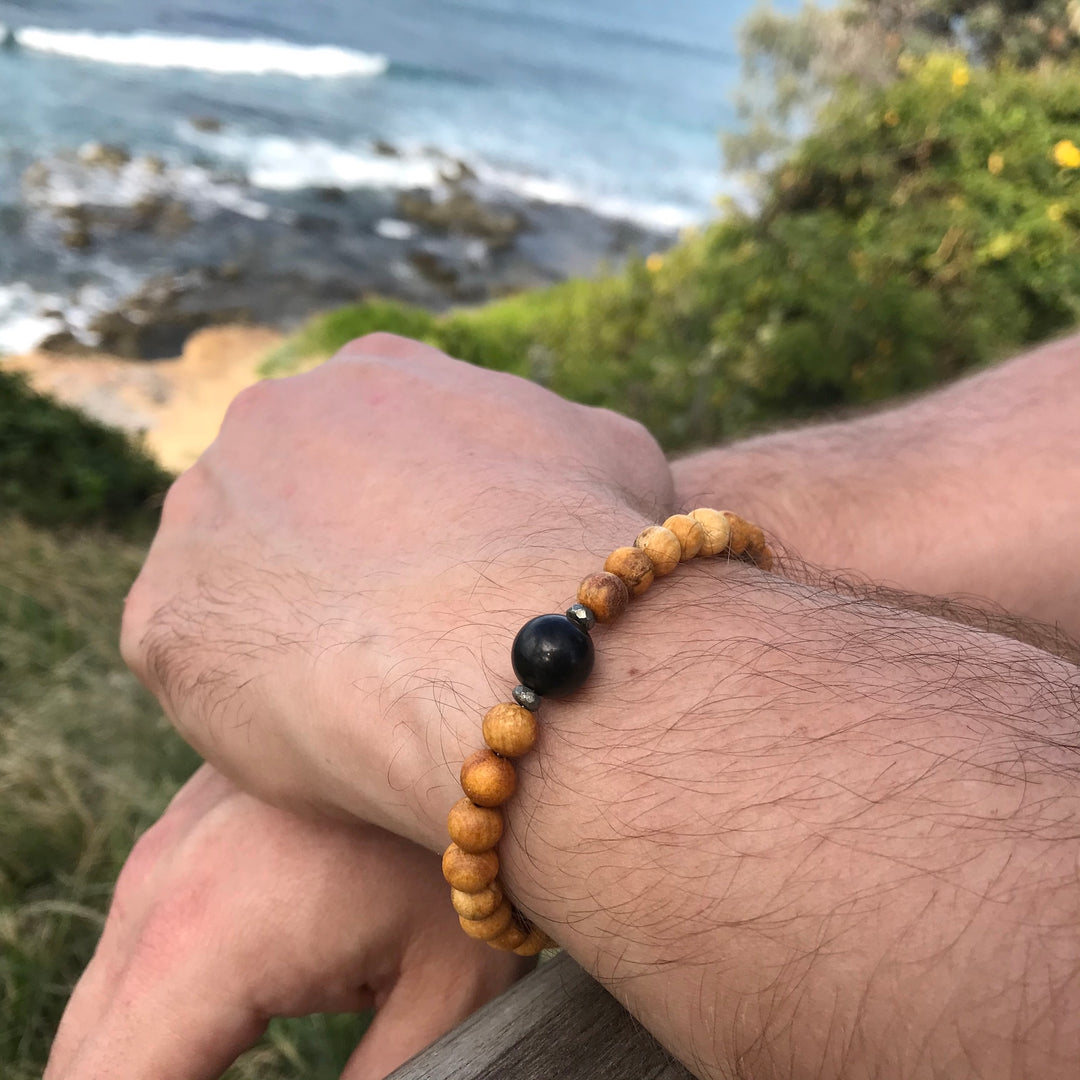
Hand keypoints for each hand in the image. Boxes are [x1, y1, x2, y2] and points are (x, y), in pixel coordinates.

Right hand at [45, 764, 529, 1079]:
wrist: (472, 702)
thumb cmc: (483, 846)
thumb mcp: (449, 999)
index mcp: (209, 939)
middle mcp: (163, 885)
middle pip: (88, 1053)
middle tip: (246, 1064)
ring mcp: (167, 844)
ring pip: (105, 998)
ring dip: (146, 1049)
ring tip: (235, 1049)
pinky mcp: (186, 827)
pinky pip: (136, 938)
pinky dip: (159, 1001)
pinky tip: (226, 1018)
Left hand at [120, 335, 674, 847]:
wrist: (521, 641)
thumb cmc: (579, 546)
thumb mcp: (606, 449)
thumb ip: (553, 438)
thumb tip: (552, 473)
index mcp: (373, 375)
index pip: (367, 433)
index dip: (404, 510)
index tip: (433, 571)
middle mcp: (268, 421)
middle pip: (287, 496)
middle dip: (333, 559)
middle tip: (394, 636)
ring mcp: (202, 516)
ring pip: (232, 576)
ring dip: (281, 625)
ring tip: (359, 692)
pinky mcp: (162, 620)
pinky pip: (197, 662)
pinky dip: (247, 698)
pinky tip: (314, 727)